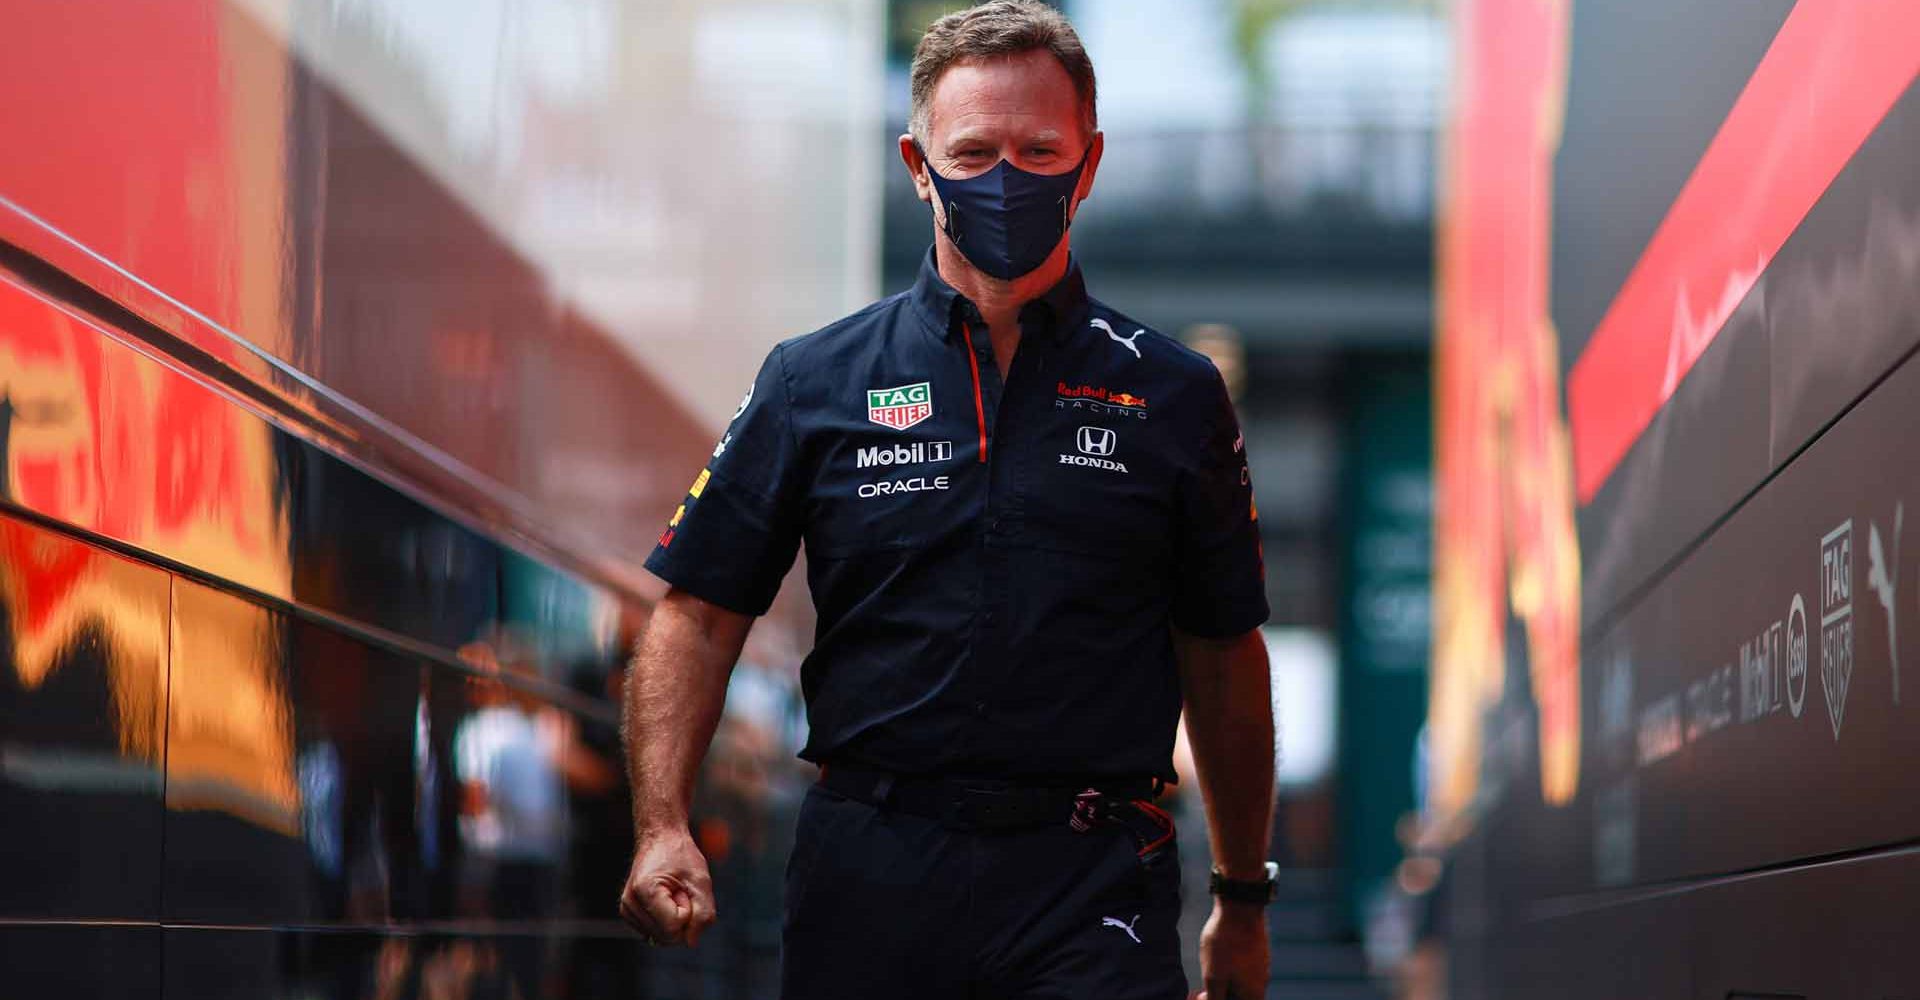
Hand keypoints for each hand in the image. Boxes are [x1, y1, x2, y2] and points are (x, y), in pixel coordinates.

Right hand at [619, 827, 716, 946]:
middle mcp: (630, 903)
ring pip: (661, 938)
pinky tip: (664, 900)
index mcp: (644, 890)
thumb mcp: (701, 880)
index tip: (684, 888)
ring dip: (674, 919)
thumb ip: (703, 913)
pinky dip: (666, 921)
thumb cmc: (681, 856)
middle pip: (667, 937)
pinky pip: (656, 933)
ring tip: (671, 893)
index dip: (688, 910)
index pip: (674, 926)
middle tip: (679, 891)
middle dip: (682, 917)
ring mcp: (627, 910)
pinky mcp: (629, 915)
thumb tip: (691, 942)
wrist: (660, 839)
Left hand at [1197, 901, 1267, 999]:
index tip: (1204, 995)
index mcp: (1254, 993)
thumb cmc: (1225, 943)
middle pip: (1240, 996)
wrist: (1240, 906)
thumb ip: (1215, 998)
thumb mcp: (1214, 977)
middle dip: (1221, 993)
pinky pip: (1242, 966)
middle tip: (1202, 987)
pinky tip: (1217, 952)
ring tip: (1209, 966)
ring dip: (1224, 980)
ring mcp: (1260, 964)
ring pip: (1240, 981)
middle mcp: (1261, 981)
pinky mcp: (1257, 949)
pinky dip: (1229, 966)